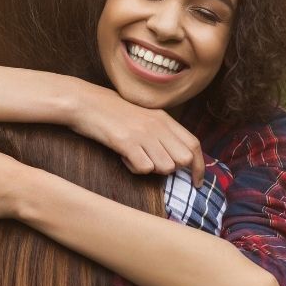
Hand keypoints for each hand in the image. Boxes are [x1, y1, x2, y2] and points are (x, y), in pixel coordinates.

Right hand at [68, 85, 204, 185]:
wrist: (85, 102)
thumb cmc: (112, 112)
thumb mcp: (143, 117)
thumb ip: (161, 132)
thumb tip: (177, 156)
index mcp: (164, 118)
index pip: (194, 145)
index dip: (200, 166)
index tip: (197, 182)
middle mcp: (157, 125)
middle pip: (183, 159)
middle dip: (172, 169)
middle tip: (151, 163)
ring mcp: (142, 133)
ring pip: (166, 166)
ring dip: (151, 169)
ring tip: (135, 157)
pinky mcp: (126, 142)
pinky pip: (144, 168)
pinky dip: (135, 169)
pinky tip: (124, 158)